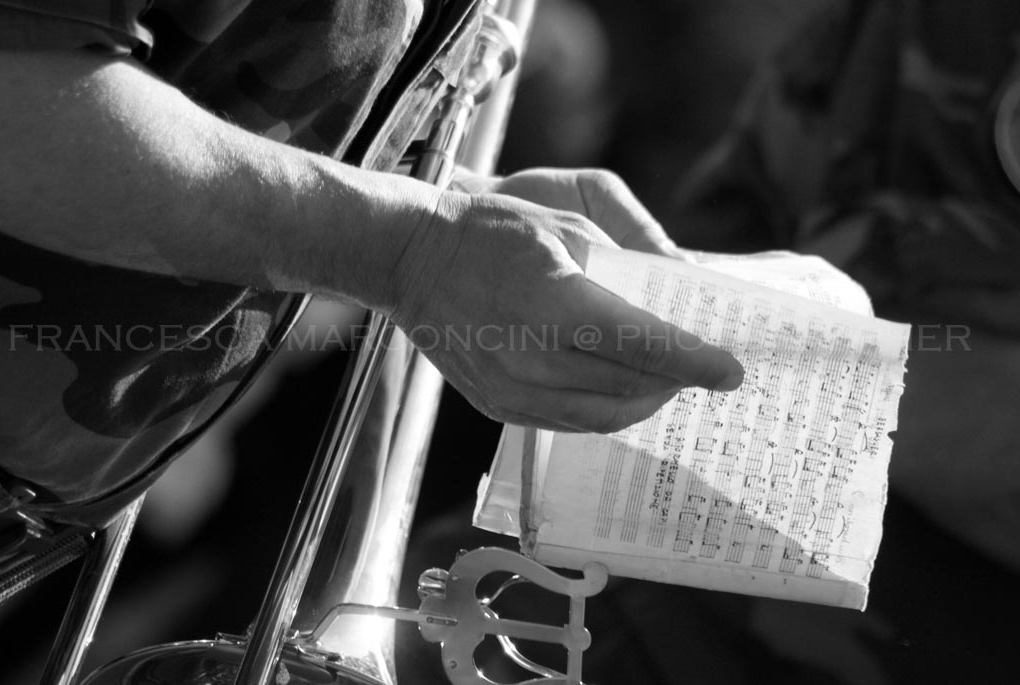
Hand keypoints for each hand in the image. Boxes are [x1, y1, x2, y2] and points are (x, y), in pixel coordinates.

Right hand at [388, 185, 742, 433]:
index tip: (731, 371)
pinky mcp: (497, 405)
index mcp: (556, 304)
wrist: (412, 260)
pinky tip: (619, 391)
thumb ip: (627, 267)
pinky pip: (567, 423)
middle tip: (702, 370)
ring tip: (665, 384)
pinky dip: (604, 411)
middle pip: (629, 386)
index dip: (695, 362)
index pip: (644, 345)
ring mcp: (511, 389)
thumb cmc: (492, 231)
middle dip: (675, 382)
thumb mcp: (567, 227)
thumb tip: (679, 295)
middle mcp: (533, 357)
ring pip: (602, 416)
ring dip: (643, 403)